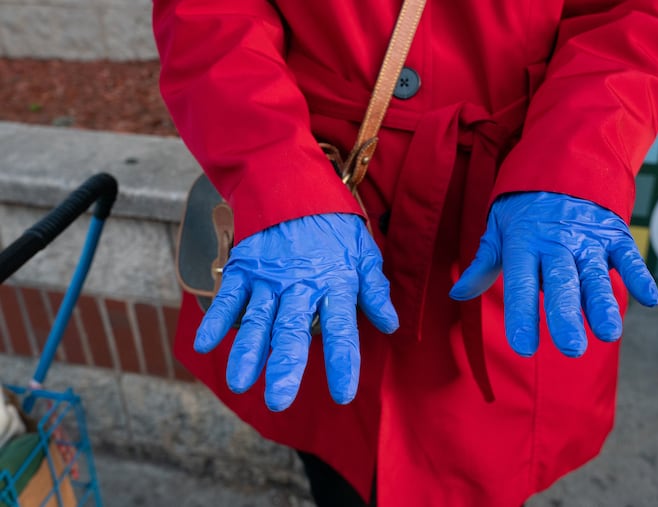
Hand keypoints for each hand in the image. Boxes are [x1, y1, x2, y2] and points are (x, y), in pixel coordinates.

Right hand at [194, 213, 398, 410]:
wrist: (294, 184)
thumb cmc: (335, 226)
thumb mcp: (364, 253)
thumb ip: (374, 290)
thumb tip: (391, 324)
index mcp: (335, 283)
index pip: (341, 329)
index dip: (342, 362)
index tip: (342, 394)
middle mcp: (301, 284)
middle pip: (292, 330)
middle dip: (285, 367)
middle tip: (279, 401)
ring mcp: (269, 277)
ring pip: (257, 319)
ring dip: (247, 352)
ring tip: (240, 382)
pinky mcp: (244, 268)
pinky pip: (229, 297)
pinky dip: (215, 319)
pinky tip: (203, 345)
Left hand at [449, 192, 657, 357]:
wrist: (560, 165)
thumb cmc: (522, 209)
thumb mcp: (497, 230)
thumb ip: (483, 264)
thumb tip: (457, 292)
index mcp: (523, 243)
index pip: (521, 284)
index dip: (522, 315)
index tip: (524, 347)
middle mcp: (556, 243)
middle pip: (561, 283)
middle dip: (566, 315)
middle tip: (571, 348)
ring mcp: (588, 239)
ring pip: (595, 274)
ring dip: (603, 303)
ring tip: (609, 333)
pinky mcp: (614, 234)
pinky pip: (629, 256)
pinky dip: (640, 275)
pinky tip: (649, 299)